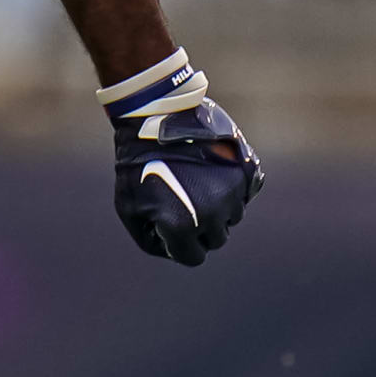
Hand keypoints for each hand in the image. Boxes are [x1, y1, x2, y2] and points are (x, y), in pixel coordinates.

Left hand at [101, 49, 261, 265]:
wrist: (157, 119)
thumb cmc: (137, 166)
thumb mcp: (129, 207)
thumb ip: (151, 238)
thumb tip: (174, 249)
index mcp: (183, 227)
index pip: (193, 257)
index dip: (179, 245)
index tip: (171, 228)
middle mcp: (214, 214)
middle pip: (216, 239)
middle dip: (200, 228)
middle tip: (183, 202)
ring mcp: (233, 192)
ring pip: (232, 216)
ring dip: (217, 208)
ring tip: (194, 182)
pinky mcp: (246, 173)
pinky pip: (243, 194)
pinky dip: (230, 188)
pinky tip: (210, 171)